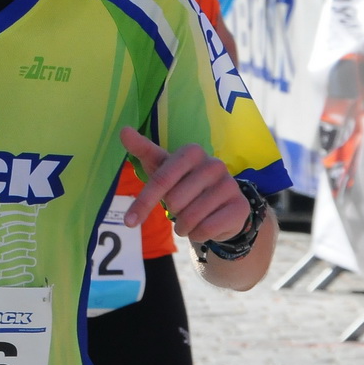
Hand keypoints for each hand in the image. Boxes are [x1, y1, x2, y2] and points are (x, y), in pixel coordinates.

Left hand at [119, 127, 249, 244]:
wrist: (221, 207)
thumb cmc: (184, 184)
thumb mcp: (163, 167)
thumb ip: (143, 150)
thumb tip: (123, 130)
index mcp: (192, 152)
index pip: (161, 179)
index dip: (143, 203)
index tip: (128, 222)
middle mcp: (214, 164)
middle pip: (174, 201)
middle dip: (171, 212)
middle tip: (180, 208)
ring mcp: (229, 185)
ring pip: (190, 217)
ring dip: (183, 226)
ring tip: (190, 220)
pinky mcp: (240, 207)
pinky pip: (206, 229)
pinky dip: (197, 234)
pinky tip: (204, 227)